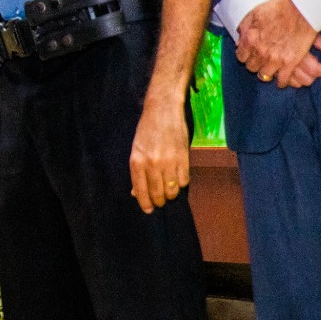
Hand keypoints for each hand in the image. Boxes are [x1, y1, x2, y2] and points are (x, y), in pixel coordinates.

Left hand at [129, 97, 189, 213]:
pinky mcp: (183, 158)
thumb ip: (137, 172)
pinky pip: (184, 181)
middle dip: (159, 201)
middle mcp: (152, 164)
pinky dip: (181, 183)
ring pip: (172, 191)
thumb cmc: (147, 130)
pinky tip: (178, 177)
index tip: (149, 210)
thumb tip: (136, 193)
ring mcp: (168, 162)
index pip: (140, 190)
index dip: (145, 203)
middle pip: (157, 194)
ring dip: (171, 194)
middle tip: (160, 201)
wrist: (163, 110)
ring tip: (169, 189)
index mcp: (137, 161)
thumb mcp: (136, 149)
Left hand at [235, 0, 320, 88]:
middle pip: (251, 67)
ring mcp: (274, 59)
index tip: (250, 55)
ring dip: (267, 72)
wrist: (301, 10)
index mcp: (250, 39)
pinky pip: (282, 79)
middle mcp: (260, 52)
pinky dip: (281, 81)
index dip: (245, 55)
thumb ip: (244, 28)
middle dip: (255, 63)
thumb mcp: (254, 13)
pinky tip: (281, 80)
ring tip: (270, 69)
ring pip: (264, 75)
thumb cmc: (278, 8)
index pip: (241, 57)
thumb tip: (240, 41)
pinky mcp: (290, 63)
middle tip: (261, 60)